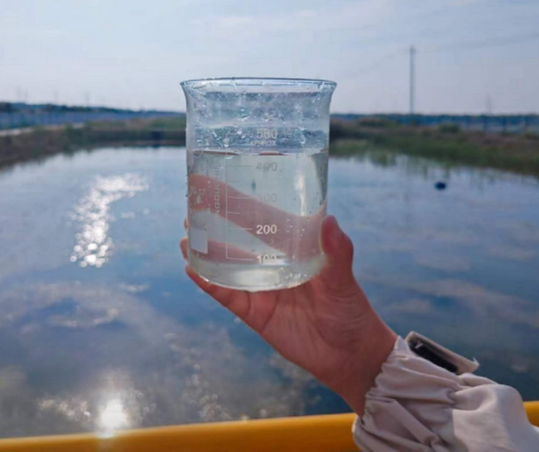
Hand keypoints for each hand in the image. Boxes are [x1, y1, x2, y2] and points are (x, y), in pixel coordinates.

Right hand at [180, 215, 395, 414]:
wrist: (349, 356)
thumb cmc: (351, 311)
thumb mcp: (344, 280)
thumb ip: (338, 254)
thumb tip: (331, 221)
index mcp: (295, 248)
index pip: (266, 218)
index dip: (244, 200)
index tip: (223, 182)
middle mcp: (274, 263)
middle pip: (238, 237)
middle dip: (215, 222)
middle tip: (192, 204)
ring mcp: (261, 288)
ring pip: (226, 265)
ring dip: (205, 251)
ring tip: (186, 237)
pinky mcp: (254, 313)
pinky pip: (227, 295)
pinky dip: (209, 283)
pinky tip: (193, 269)